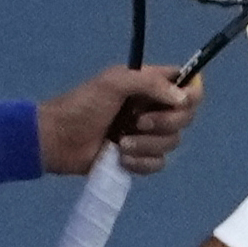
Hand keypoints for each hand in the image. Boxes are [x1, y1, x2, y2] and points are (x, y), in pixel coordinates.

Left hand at [41, 65, 199, 177]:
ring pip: (173, 142)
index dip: (190, 93)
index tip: (178, 101)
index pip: (187, 86)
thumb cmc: (82, 106)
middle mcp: (153, 109)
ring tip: (121, 143)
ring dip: (147, 145)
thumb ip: (150, 83)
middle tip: (138, 123)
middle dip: (164, 123)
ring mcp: (147, 136)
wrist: (57, 140)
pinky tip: (120, 158)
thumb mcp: (113, 83)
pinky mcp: (139, 158)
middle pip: (186, 117)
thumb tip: (182, 99)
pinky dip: (141, 162)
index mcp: (149, 86)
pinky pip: (158, 163)